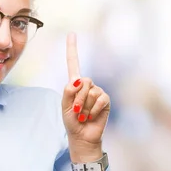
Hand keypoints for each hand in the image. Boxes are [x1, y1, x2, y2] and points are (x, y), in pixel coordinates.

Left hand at [62, 33, 110, 160]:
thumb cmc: (72, 122)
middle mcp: (87, 85)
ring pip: (90, 92)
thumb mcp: (64, 106)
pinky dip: (92, 111)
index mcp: (75, 84)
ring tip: (83, 116)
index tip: (72, 33)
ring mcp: (97, 92)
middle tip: (75, 111)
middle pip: (83, 81)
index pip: (74, 63)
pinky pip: (100, 100)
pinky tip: (91, 117)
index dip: (72, 48)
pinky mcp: (105, 100)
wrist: (82, 136)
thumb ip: (68, 92)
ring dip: (84, 107)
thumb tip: (78, 80)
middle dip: (77, 98)